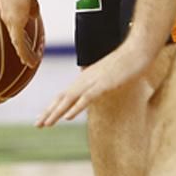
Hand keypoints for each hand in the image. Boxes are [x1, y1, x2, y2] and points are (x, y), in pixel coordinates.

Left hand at [0, 0, 39, 66]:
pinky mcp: (15, 22)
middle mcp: (6, 16)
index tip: (24, 42)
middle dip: (21, 47)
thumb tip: (33, 16)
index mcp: (7, 8)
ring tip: (30, 63)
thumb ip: (30, 4)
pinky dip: (26, 54)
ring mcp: (10, 20)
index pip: (13, 26)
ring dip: (24, 53)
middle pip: (14, 36)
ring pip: (17, 43)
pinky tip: (31, 62)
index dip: (19, 35)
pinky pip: (21, 44)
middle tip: (26, 57)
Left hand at [36, 36, 159, 126]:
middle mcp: (85, 79)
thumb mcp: (109, 75)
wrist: (137, 50)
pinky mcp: (104, 84)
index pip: (65, 95)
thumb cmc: (126, 62)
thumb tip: (94, 91)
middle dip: (49, 112)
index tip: (44, 118)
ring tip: (46, 124)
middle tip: (38, 125)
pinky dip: (76, 107)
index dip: (53, 107)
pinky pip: (86, 97)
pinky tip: (68, 116)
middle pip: (63, 97)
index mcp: (85, 78)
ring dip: (57, 112)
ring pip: (70, 98)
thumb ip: (100, 83)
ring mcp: (93, 81)